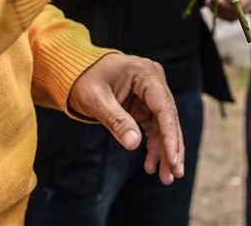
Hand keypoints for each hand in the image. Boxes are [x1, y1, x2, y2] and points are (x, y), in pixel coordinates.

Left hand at [66, 53, 184, 184]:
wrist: (75, 73)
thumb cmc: (84, 80)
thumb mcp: (96, 100)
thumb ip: (116, 120)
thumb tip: (134, 144)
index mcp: (145, 73)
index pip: (164, 107)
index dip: (170, 134)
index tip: (173, 159)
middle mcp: (154, 81)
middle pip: (169, 118)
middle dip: (172, 147)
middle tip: (175, 173)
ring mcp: (151, 93)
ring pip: (164, 126)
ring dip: (166, 151)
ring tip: (166, 177)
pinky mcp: (145, 105)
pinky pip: (154, 128)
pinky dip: (154, 146)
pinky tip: (151, 165)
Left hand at [208, 0, 250, 20]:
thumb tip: (237, 0)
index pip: (242, 3)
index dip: (228, 3)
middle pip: (237, 12)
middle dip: (221, 6)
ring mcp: (248, 9)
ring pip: (231, 17)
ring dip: (218, 10)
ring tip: (208, 0)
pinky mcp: (241, 13)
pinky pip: (228, 17)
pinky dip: (219, 12)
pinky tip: (212, 4)